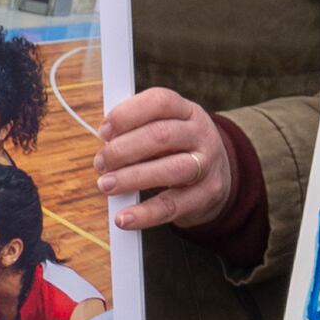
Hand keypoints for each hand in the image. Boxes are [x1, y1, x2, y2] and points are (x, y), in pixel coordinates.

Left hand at [99, 85, 233, 234]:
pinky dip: (145, 213)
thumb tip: (104, 141)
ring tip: (106, 185)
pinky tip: (124, 218)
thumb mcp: (166, 129)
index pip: (160, 101)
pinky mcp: (205, 196)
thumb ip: (136, 130)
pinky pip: (172, 205)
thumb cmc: (178, 150)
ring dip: (132, 178)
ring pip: (171, 169)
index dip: (128, 114)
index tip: (104, 132)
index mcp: (187, 111)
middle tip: (100, 163)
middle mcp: (200, 134)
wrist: (219, 178)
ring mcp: (207, 165)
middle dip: (123, 150)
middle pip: (161, 135)